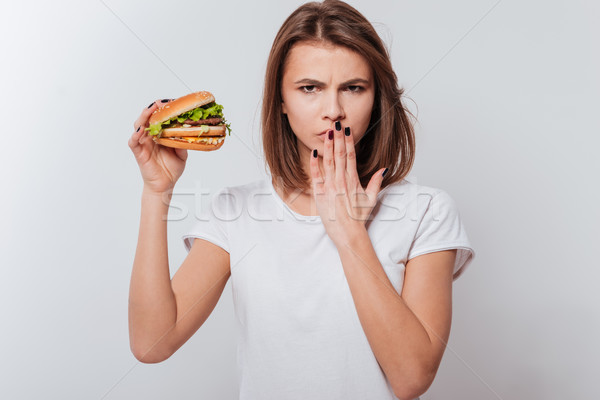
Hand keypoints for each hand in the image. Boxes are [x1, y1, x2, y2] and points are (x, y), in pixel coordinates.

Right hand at [128, 99, 187, 193]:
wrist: (165, 185)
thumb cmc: (171, 169)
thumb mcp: (182, 155)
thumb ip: (183, 144)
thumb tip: (189, 134)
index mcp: (160, 135)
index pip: (159, 118)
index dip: (163, 110)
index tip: (171, 102)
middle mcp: (150, 137)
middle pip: (148, 118)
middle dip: (153, 109)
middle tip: (160, 103)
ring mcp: (143, 144)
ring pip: (139, 126)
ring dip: (144, 117)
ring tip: (150, 110)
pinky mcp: (138, 153)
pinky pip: (133, 142)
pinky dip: (135, 135)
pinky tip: (140, 130)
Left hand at [309, 125, 387, 246]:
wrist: (348, 233)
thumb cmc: (358, 218)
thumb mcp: (371, 199)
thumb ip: (376, 183)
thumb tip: (383, 169)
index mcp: (353, 181)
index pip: (351, 156)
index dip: (349, 141)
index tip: (347, 130)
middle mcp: (342, 181)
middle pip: (340, 155)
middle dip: (338, 138)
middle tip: (336, 124)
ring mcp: (331, 187)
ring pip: (329, 162)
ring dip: (329, 146)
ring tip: (328, 133)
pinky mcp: (321, 194)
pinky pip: (316, 175)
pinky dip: (315, 163)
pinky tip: (315, 152)